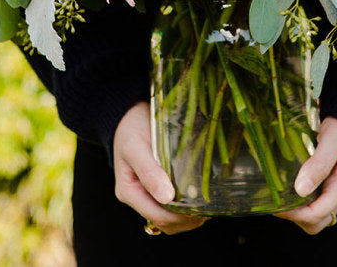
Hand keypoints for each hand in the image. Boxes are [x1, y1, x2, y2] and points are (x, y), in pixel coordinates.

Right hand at [112, 101, 207, 234]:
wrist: (129, 115)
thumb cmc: (131, 128)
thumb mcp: (136, 147)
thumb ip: (149, 171)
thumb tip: (167, 198)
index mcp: (129, 191)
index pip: (156, 215)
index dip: (178, 217)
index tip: (199, 209)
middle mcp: (137, 196)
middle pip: (163, 221)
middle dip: (185, 220)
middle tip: (207, 210)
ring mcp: (146, 193)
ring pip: (168, 219)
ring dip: (186, 218)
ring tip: (204, 207)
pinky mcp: (155, 188)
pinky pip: (170, 208)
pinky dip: (184, 209)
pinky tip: (196, 200)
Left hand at [274, 116, 336, 234]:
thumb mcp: (332, 140)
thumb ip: (319, 163)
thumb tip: (301, 189)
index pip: (319, 213)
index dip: (296, 214)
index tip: (278, 207)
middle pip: (317, 221)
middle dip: (296, 217)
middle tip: (276, 205)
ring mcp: (332, 188)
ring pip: (314, 215)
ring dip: (296, 212)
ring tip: (279, 199)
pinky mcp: (325, 183)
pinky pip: (312, 202)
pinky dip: (298, 202)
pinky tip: (285, 190)